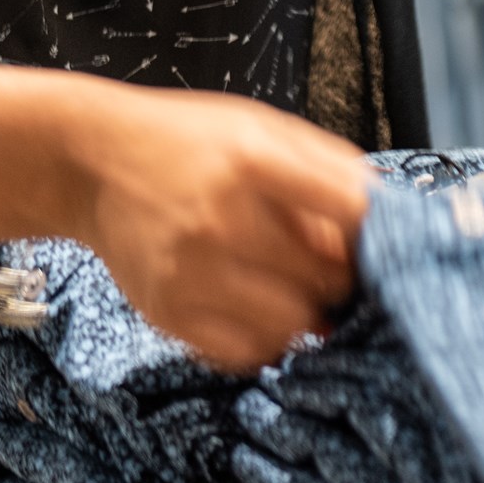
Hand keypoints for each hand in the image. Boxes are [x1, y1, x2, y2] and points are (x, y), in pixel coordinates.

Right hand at [0, 66, 370, 370]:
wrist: (92, 163)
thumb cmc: (191, 142)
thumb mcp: (263, 128)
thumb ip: (330, 168)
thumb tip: (391, 220)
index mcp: (253, 158)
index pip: (354, 211)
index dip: (378, 234)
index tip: (378, 241)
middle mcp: (220, 217)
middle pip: (329, 280)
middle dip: (342, 279)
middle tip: (331, 269)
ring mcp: (190, 271)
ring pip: (295, 326)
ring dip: (308, 314)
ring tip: (292, 287)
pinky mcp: (169, 313)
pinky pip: (247, 354)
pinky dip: (266, 340)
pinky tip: (256, 306)